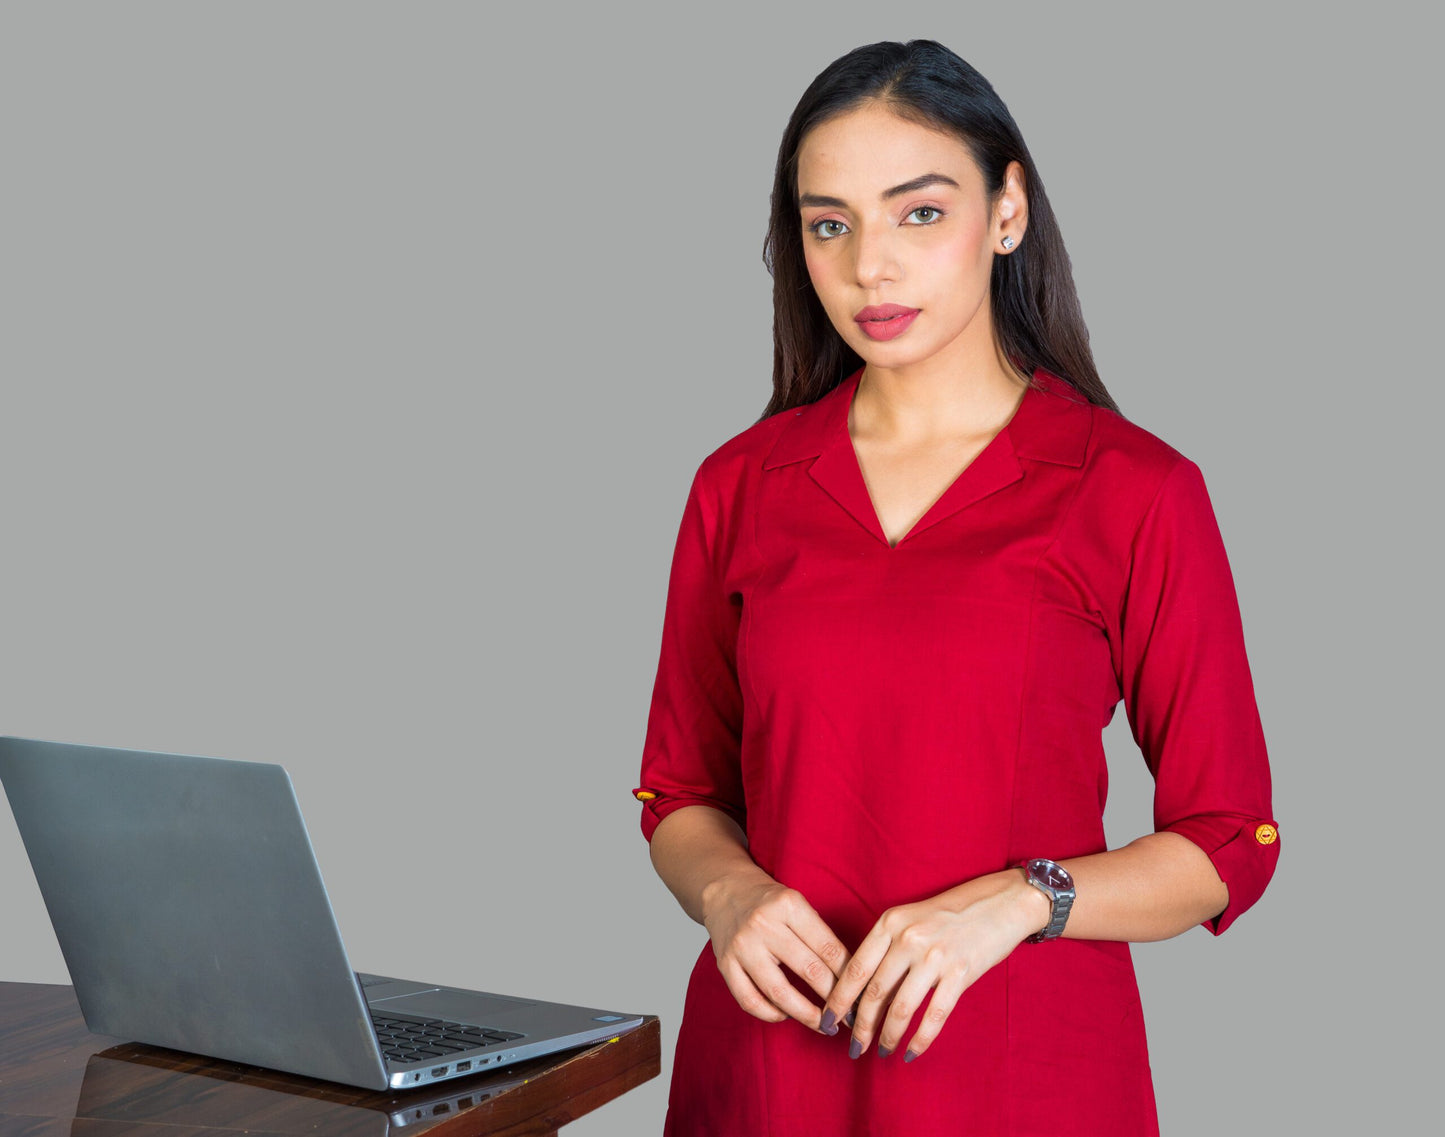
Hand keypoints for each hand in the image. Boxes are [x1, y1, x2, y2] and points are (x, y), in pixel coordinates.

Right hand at [700, 868, 849, 1030]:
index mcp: (789, 905)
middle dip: (835, 1000)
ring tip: (824, 1025)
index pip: (829, 949)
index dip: (850, 978)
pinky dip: (771, 1014)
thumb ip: (820, 935)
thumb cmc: (770, 901)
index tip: (862, 997)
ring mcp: (742, 946)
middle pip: (809, 971)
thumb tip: (850, 978)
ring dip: (807, 1015)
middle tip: (850, 1017)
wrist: (725, 889)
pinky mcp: (724, 964)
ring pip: (779, 992)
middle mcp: (764, 924)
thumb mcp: (798, 905)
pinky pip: (749, 1000)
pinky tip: (785, 1014)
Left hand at [819, 869, 1048, 1060]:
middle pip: (874, 992)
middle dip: (860, 1026)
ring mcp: (935, 956)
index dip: (838, 999)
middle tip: (854, 1047)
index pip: (855, 968)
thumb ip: (888, 948)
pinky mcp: (961, 973)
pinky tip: (912, 1052)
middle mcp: (908, 938)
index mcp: (890, 922)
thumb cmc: (952, 913)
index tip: (827, 1021)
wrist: (1001, 902)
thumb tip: (864, 993)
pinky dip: (920, 1039)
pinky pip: (934, 1015)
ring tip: (882, 1052)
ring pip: (901, 1008)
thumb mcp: (911, 919)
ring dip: (887, 1036)